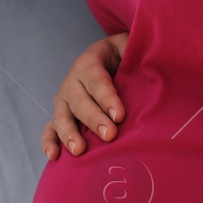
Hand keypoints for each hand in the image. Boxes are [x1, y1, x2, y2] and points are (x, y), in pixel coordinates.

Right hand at [43, 32, 128, 158]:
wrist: (108, 58)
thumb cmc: (126, 55)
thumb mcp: (131, 46)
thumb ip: (137, 51)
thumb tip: (153, 61)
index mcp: (90, 62)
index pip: (97, 80)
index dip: (107, 97)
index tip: (120, 115)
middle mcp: (73, 81)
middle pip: (80, 101)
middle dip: (93, 119)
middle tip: (109, 135)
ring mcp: (64, 99)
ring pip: (62, 116)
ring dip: (69, 133)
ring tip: (79, 150)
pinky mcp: (61, 114)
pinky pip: (50, 128)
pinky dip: (49, 141)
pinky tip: (54, 156)